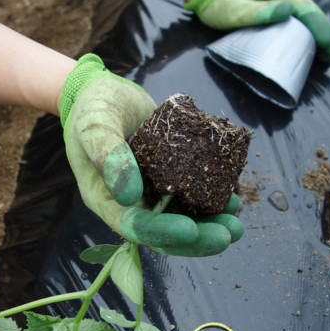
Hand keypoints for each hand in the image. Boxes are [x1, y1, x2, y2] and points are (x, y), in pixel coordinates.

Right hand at [59, 54, 243, 255]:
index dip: (163, 232)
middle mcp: (129, 202)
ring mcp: (149, 190)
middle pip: (162, 232)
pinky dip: (209, 199)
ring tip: (236, 222)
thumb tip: (129, 195)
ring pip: (180, 217)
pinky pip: (188, 195)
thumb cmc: (93, 106)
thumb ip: (108, 155)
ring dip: (209, 223)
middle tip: (229, 233)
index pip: (134, 226)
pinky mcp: (167, 176)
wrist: (103, 91)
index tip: (192, 230)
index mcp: (105, 199)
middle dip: (197, 239)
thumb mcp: (95, 126)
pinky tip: (232, 198)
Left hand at [184, 0, 329, 60]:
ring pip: (309, 12)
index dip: (319, 28)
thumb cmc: (221, 5)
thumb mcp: (235, 10)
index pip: (305, 10)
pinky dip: (311, 28)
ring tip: (328, 49)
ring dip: (320, 30)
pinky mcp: (281, 4)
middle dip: (325, 31)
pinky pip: (301, 15)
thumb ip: (258, 11)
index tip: (327, 46)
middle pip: (311, 10)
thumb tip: (288, 11)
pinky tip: (314, 40)